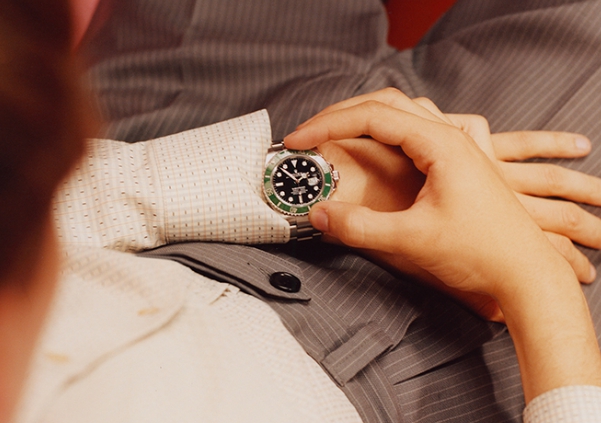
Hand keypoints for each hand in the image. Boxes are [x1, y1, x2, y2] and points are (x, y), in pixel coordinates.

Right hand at [285, 95, 600, 401]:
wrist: (526, 274)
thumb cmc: (481, 254)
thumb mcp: (412, 241)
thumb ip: (359, 227)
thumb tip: (317, 215)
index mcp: (441, 144)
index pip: (372, 116)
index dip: (328, 125)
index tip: (298, 140)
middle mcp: (451, 136)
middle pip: (386, 103)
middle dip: (340, 115)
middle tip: (307, 134)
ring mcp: (459, 146)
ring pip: (403, 111)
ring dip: (364, 117)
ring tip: (335, 133)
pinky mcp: (460, 162)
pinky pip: (418, 128)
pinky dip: (388, 128)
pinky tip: (381, 144)